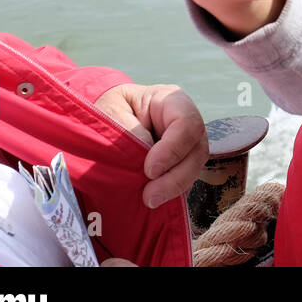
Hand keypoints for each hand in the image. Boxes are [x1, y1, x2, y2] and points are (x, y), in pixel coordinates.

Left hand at [93, 83, 208, 208]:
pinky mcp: (180, 167)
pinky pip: (185, 183)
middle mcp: (187, 124)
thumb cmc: (109, 109)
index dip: (172, 149)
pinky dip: (171, 194)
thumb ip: (129, 131)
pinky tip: (154, 200)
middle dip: (175, 178)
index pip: (187, 123)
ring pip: (194, 170)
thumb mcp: (112, 110)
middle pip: (197, 151)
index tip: (149, 170)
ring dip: (174, 189)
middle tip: (150, 196)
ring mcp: (187, 146)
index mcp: (171, 101)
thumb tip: (145, 159)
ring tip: (149, 200)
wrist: (104, 121)